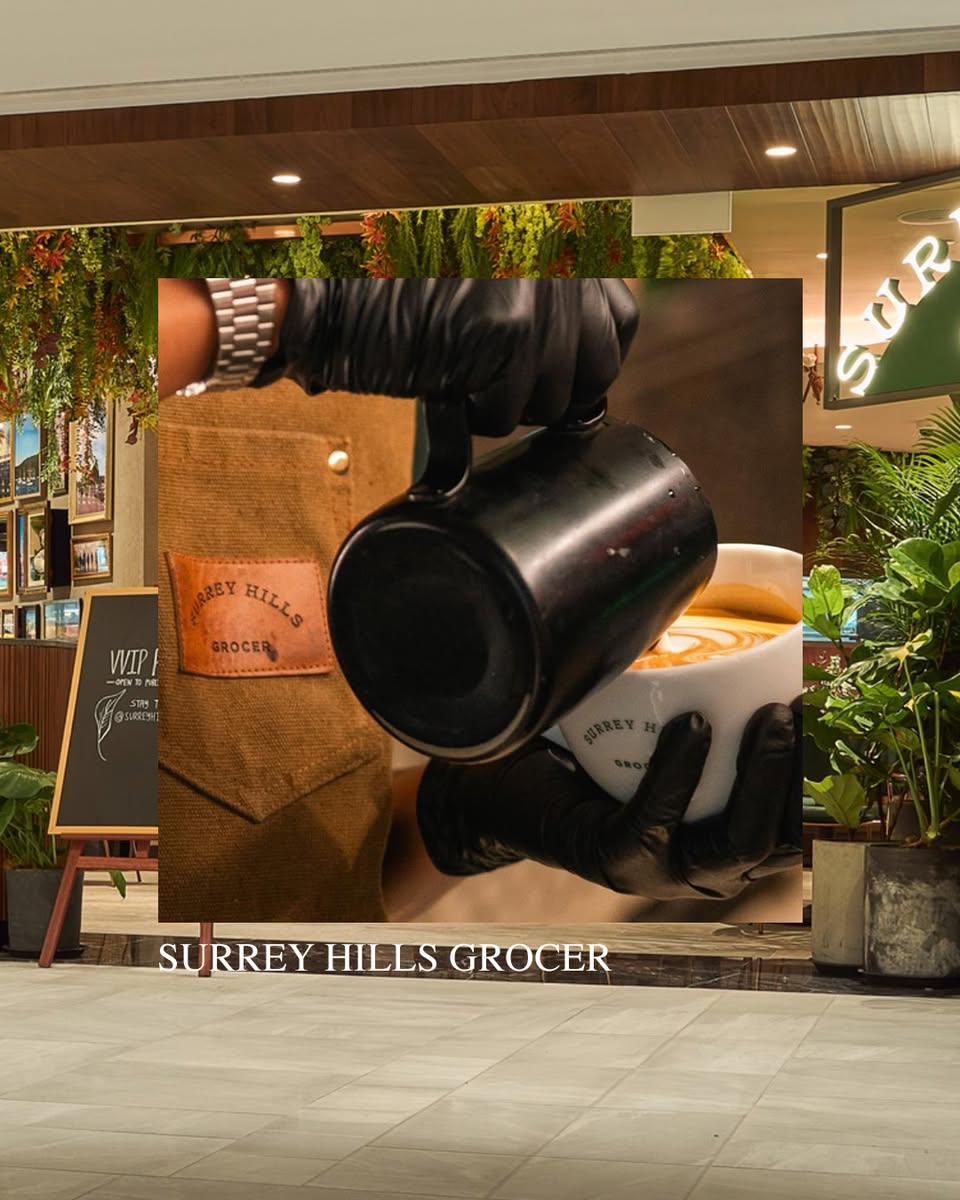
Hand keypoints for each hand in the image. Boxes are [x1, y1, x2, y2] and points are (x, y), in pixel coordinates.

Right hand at [257, 279, 638, 435]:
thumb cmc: (389, 280)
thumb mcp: (482, 267)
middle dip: (553, 394)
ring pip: (552, 401)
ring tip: (465, 382)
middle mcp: (555, 264)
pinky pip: (508, 415)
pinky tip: (447, 389)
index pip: (619, 323)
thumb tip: (582, 361)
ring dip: (509, 407)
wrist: (328, 283)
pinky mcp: (503, 338)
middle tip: (503, 389)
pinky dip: (475, 417)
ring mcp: (534, 300)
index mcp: (556, 241)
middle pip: (596, 370)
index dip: (588, 362)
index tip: (558, 375)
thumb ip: (539, 296)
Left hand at [417, 700, 800, 900]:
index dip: (824, 777)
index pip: (794, 825)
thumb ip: (694, 695)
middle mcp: (699, 868)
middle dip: (804, 776)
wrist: (492, 785)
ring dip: (761, 779)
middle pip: (780, 841)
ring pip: (735, 846)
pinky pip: (655, 823)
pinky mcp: (611, 861)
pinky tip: (692, 725)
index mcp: (718, 840)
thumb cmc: (579, 753)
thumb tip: (745, 617)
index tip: (835, 712)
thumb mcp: (650, 727)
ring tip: (771, 714)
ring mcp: (658, 873)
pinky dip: (679, 774)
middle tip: (805, 707)